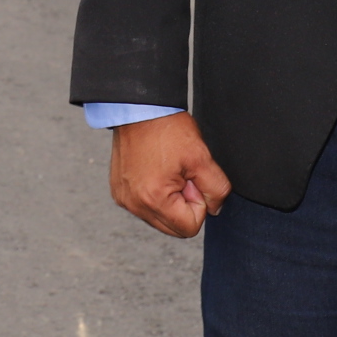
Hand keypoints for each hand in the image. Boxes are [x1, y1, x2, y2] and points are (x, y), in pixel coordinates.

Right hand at [110, 113, 231, 237]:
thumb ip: (217, 190)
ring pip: (160, 219)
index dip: (198, 202)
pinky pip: (145, 207)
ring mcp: (124, 199)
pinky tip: (155, 171)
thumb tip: (213, 209)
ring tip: (167, 171)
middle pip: (174, 228)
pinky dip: (155, 195)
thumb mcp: (202, 158)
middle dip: (184, 205)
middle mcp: (135, 205)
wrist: (139, 108)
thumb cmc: (167, 129)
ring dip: (169, 200)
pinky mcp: (119, 192)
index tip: (190, 178)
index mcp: (154, 199)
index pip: (190, 227)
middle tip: (181, 175)